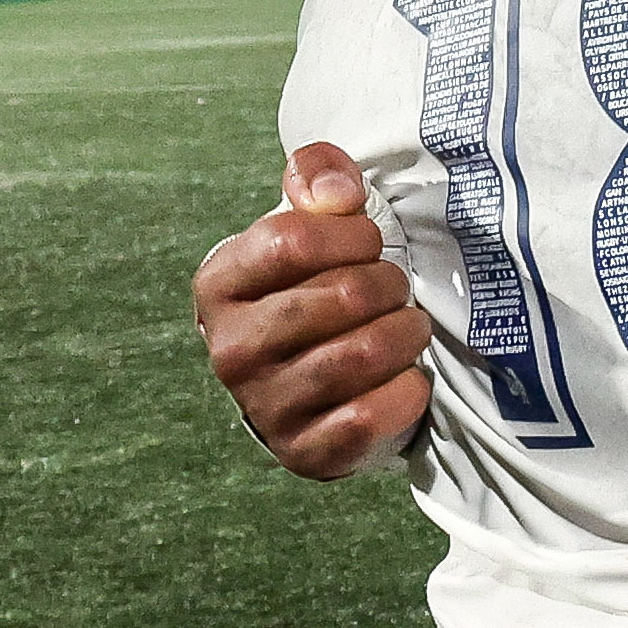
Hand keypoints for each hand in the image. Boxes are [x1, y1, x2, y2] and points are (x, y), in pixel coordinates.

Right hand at [194, 141, 433, 477]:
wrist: (314, 380)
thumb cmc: (315, 286)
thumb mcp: (310, 221)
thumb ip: (317, 176)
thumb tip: (335, 196)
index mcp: (219, 284)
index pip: (293, 240)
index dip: (353, 234)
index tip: (369, 242)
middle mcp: (230, 349)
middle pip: (341, 297)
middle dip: (389, 284)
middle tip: (394, 288)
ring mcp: (263, 405)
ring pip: (362, 355)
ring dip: (405, 334)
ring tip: (408, 327)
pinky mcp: (302, 451)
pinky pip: (368, 416)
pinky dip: (405, 391)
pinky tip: (406, 376)